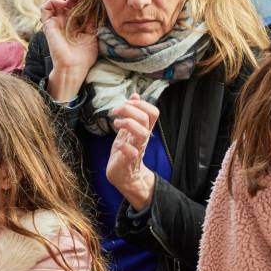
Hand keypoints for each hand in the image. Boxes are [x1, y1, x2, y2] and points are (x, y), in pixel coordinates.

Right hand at [41, 0, 97, 100]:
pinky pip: (45, 7)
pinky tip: (64, 2)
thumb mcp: (92, 33)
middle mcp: (61, 21)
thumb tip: (92, 5)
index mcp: (72, 23)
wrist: (75, 67)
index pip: (71, 3)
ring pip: (50, 0)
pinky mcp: (47, 25)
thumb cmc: (84, 56)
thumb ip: (90, 19)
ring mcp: (54, 22)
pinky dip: (53, 0)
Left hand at [106, 95, 158, 210]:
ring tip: (116, 123)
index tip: (127, 103)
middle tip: (116, 111)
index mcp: (143, 130)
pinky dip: (124, 145)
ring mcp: (137, 149)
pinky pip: (131, 152)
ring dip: (128, 124)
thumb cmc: (125, 151)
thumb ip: (132, 114)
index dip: (142, 104)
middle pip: (146, 118)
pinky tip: (117, 143)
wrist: (124, 176)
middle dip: (130, 109)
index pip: (153, 112)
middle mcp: (142, 138)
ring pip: (142, 133)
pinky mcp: (128, 161)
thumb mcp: (127, 129)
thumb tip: (135, 95)